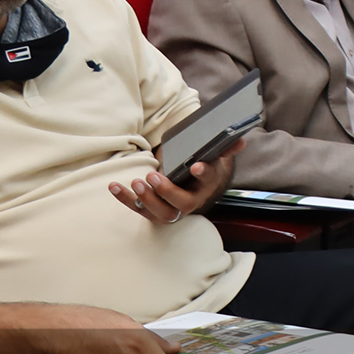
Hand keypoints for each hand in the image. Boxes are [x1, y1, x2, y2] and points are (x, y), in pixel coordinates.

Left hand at [112, 137, 242, 221]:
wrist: (190, 187)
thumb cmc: (200, 170)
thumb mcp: (214, 158)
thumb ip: (225, 148)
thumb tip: (240, 140)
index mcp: (206, 186)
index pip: (208, 181)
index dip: (202, 174)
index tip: (195, 165)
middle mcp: (190, 202)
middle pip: (181, 205)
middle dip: (166, 192)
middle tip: (153, 176)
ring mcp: (171, 211)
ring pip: (160, 213)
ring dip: (146, 199)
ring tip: (137, 181)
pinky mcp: (153, 213)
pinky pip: (138, 209)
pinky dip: (125, 199)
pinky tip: (114, 186)